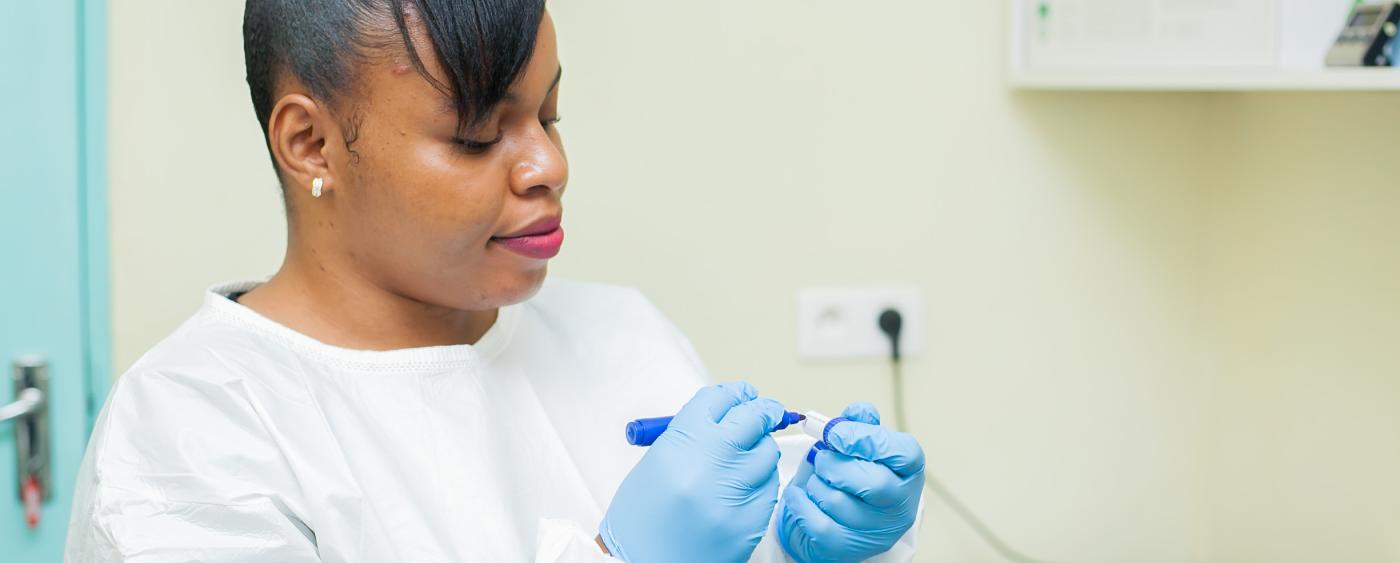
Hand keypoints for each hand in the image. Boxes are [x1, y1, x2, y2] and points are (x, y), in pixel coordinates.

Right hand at [600, 382, 785, 562]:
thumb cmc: (642, 519)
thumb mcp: (656, 463)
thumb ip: (692, 436)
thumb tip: (728, 416)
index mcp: (680, 443)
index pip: (719, 399)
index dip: (735, 394)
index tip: (744, 395)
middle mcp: (710, 463)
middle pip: (751, 418)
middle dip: (761, 412)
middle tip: (766, 413)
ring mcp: (734, 492)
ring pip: (766, 452)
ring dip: (759, 449)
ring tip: (742, 460)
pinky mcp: (751, 519)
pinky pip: (769, 486)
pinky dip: (760, 482)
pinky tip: (741, 488)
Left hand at [779, 402, 925, 562]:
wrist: (838, 519)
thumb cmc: (853, 475)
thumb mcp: (860, 445)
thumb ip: (859, 424)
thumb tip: (858, 412)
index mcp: (909, 472)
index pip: (904, 454)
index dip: (868, 439)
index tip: (835, 433)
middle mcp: (900, 505)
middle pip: (873, 482)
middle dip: (836, 464)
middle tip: (821, 456)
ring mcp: (876, 531)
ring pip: (840, 502)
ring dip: (817, 482)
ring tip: (816, 477)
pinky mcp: (847, 548)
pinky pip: (818, 523)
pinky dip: (801, 502)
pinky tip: (800, 493)